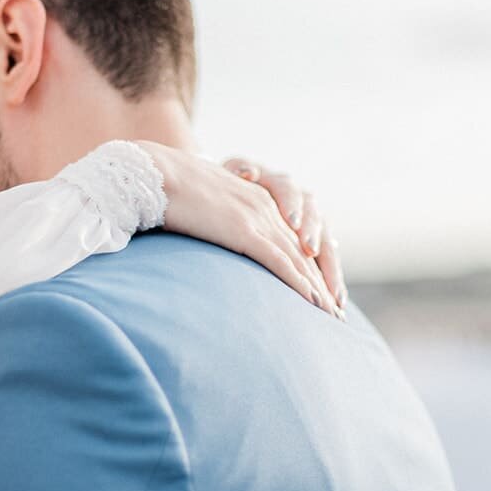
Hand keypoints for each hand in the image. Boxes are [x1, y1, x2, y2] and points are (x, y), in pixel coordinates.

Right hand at [139, 145, 343, 316]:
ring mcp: (257, 218)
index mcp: (255, 200)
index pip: (290, 239)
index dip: (308, 268)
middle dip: (322, 283)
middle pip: (302, 252)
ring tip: (330, 316)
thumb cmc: (166, 192)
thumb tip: (211, 236)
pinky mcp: (246, 231)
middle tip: (336, 313)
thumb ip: (214, 221)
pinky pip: (279, 261)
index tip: (320, 293)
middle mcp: (264, 207)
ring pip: (297, 259)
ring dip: (317, 290)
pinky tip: (312, 302)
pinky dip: (298, 283)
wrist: (154, 174)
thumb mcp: (200, 207)